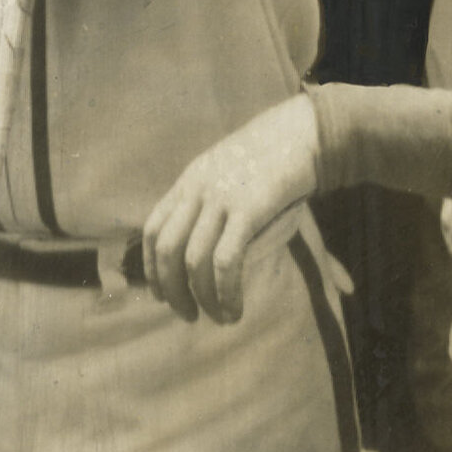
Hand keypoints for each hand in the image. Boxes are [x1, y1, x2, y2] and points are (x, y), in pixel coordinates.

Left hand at [142, 95, 320, 324]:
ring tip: (219, 318)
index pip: (153, 230)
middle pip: (167, 250)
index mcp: (188, 182)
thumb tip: (212, 236)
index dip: (151, 268)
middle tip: (188, 315)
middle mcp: (197, 191)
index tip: (161, 295)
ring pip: (193, 261)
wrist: (300, 133)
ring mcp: (220, 200)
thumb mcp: (229, 172)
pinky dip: (225, 292)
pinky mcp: (247, 211)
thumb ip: (215, 202)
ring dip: (201, 299)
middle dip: (172, 291)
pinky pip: (225, 261)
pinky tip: (235, 308)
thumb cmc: (270, 159)